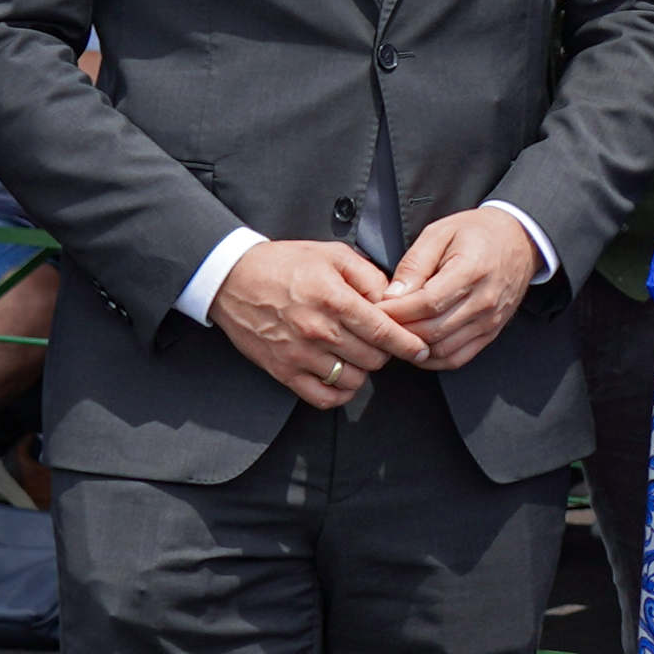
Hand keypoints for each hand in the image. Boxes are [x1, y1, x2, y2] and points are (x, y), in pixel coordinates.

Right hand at [209, 236, 413, 407]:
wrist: (232, 279)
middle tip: (379, 342)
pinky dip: (339, 392)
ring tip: (357, 354)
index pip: (384, 332)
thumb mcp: (332, 256)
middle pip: (373, 359)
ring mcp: (300, 354)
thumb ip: (369, 277)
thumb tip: (395, 300)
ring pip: (353, 380)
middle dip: (384, 352)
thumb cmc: (285, 264)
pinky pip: (323, 398)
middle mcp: (319, 330)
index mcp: (335, 299)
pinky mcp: (283, 371)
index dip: (408, 344)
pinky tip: (341, 377)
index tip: (420, 349)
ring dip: (363, 370)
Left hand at [373, 206, 543, 368]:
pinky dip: (433, 359)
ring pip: (443, 349)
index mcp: (471, 271)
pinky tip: (418, 347)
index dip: (398, 311)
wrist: (519, 240)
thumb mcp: (440, 233)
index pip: (428, 303)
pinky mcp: (491, 332)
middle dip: (401, 331)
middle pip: (433, 330)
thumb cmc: (477, 233)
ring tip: (396, 335)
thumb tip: (392, 295)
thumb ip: (414, 264)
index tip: (377, 309)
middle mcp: (484, 300)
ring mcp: (490, 320)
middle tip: (380, 324)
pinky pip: (458, 357)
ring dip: (415, 347)